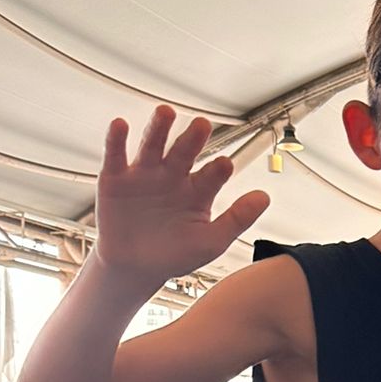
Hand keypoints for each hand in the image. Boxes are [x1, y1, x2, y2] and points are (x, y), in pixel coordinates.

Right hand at [95, 106, 269, 283]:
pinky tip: (120, 125)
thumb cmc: (174, 254)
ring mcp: (146, 174)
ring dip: (159, 128)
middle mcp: (174, 175)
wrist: (134, 268)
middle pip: (185, 151)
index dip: (218, 170)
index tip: (225, 165)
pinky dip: (117, 139)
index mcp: (199, 189)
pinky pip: (116, 155)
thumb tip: (264, 197)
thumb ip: (238, 219)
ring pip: (153, 145)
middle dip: (193, 139)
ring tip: (166, 113)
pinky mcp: (116, 178)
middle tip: (202, 125)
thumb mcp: (211, 241)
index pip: (212, 174)